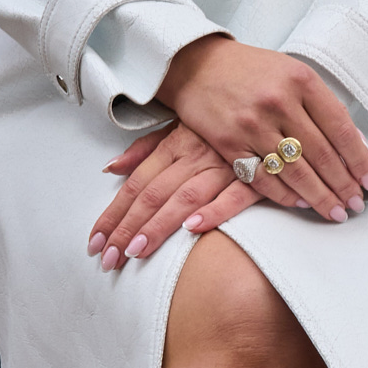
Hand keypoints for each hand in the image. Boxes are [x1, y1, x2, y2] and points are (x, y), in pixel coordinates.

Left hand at [89, 121, 262, 269]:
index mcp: (176, 143)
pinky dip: (214, 211)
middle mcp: (196, 155)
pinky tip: (193, 229)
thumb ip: (146, 150)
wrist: (271, 110)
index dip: (114, 213)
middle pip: (154, 194)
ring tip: (137, 251)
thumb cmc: (221, 122)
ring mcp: (226, 166)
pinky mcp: (257, 178)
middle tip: (110, 257)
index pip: (137, 183)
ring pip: (186, 197)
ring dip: (160, 225)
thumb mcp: (180, 127)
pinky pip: (235, 196)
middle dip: (128, 227)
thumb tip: (112, 167)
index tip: (96, 241)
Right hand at [159, 35, 367, 220]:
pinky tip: (300, 203)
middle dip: (343, 185)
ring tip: (335, 212)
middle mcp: (279, 102)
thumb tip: (353, 143)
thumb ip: (322, 105)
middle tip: (356, 204)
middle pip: (321, 155)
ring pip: (295, 172)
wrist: (197, 65)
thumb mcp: (292, 73)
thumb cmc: (250, 70)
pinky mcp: (229, 143)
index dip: (358, 160)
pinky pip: (263, 178)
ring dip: (319, 197)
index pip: (340, 129)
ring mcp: (252, 124)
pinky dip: (284, 195)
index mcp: (301, 81)